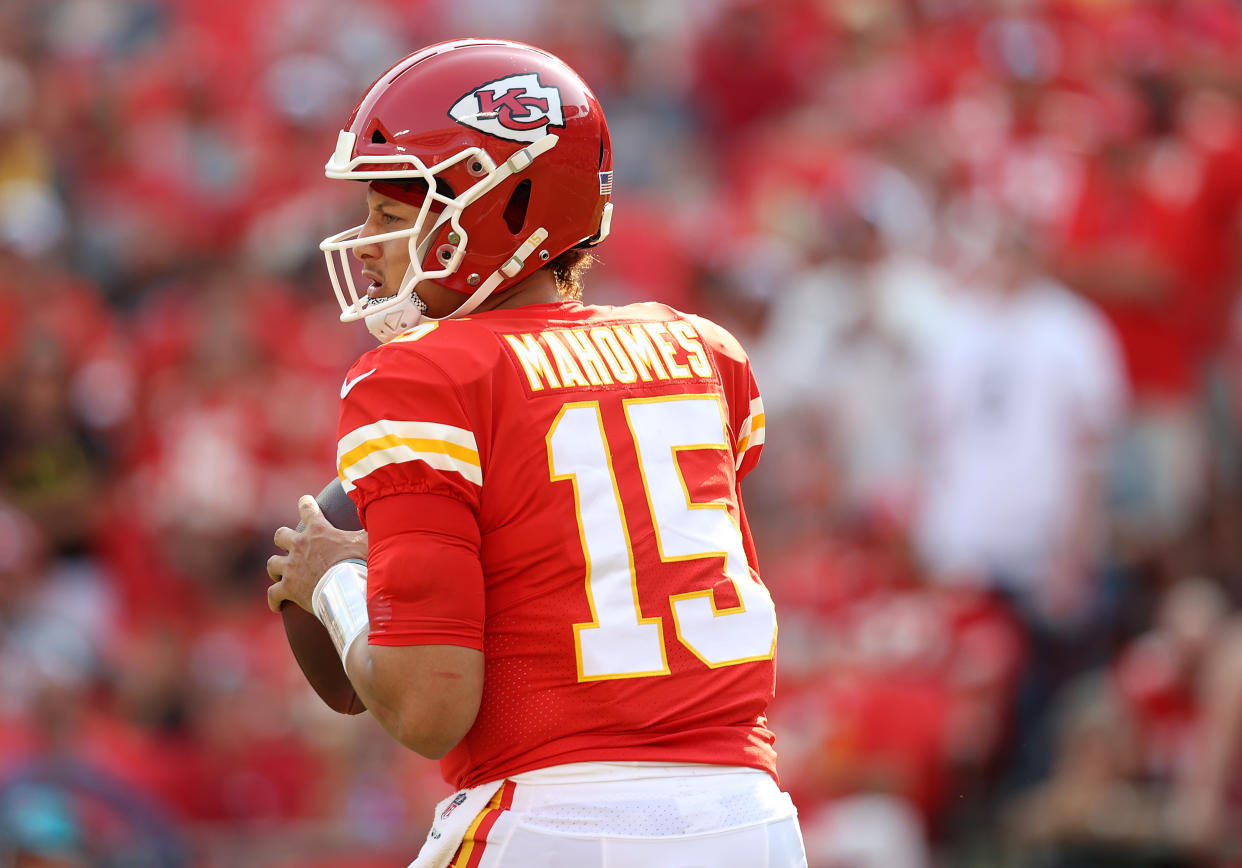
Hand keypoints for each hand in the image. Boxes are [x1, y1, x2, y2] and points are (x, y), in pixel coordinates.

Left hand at [267, 495, 368, 613]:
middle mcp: (300, 545)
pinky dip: (274, 599)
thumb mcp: (368, 540)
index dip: (306, 504)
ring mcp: (291, 568)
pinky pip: (273, 594)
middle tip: (290, 544)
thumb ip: (370, 528)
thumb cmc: (360, 562)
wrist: (347, 589)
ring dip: (276, 568)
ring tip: (281, 574)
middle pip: (280, 535)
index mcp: (318, 530)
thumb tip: (383, 516)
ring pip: (272, 563)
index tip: (305, 501)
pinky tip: (276, 605)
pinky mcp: (288, 588)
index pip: (307, 508)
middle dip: (283, 539)